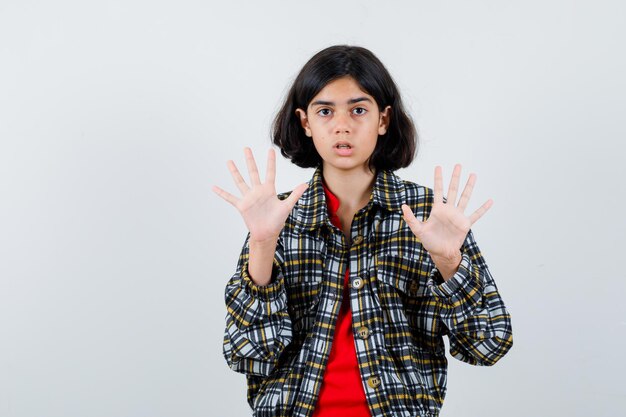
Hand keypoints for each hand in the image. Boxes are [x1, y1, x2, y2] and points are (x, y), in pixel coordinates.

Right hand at [212, 147, 308, 242]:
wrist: (267, 234)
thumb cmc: (277, 221)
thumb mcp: (287, 206)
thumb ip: (295, 195)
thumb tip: (306, 184)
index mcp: (269, 190)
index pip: (270, 172)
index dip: (270, 161)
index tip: (270, 150)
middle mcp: (258, 191)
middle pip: (253, 172)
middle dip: (250, 160)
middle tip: (246, 148)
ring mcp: (249, 197)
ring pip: (240, 181)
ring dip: (234, 171)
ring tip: (229, 161)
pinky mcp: (242, 205)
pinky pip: (230, 197)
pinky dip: (221, 193)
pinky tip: (214, 187)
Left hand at [401, 164, 492, 279]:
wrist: (441, 253)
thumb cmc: (430, 241)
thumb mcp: (418, 229)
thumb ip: (410, 218)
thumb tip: (402, 206)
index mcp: (438, 209)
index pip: (438, 190)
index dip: (438, 179)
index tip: (439, 167)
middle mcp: (449, 210)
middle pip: (453, 190)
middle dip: (455, 178)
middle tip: (458, 165)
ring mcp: (458, 216)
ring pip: (465, 198)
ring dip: (469, 187)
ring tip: (473, 175)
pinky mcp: (465, 224)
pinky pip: (476, 215)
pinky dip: (483, 208)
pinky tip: (490, 201)